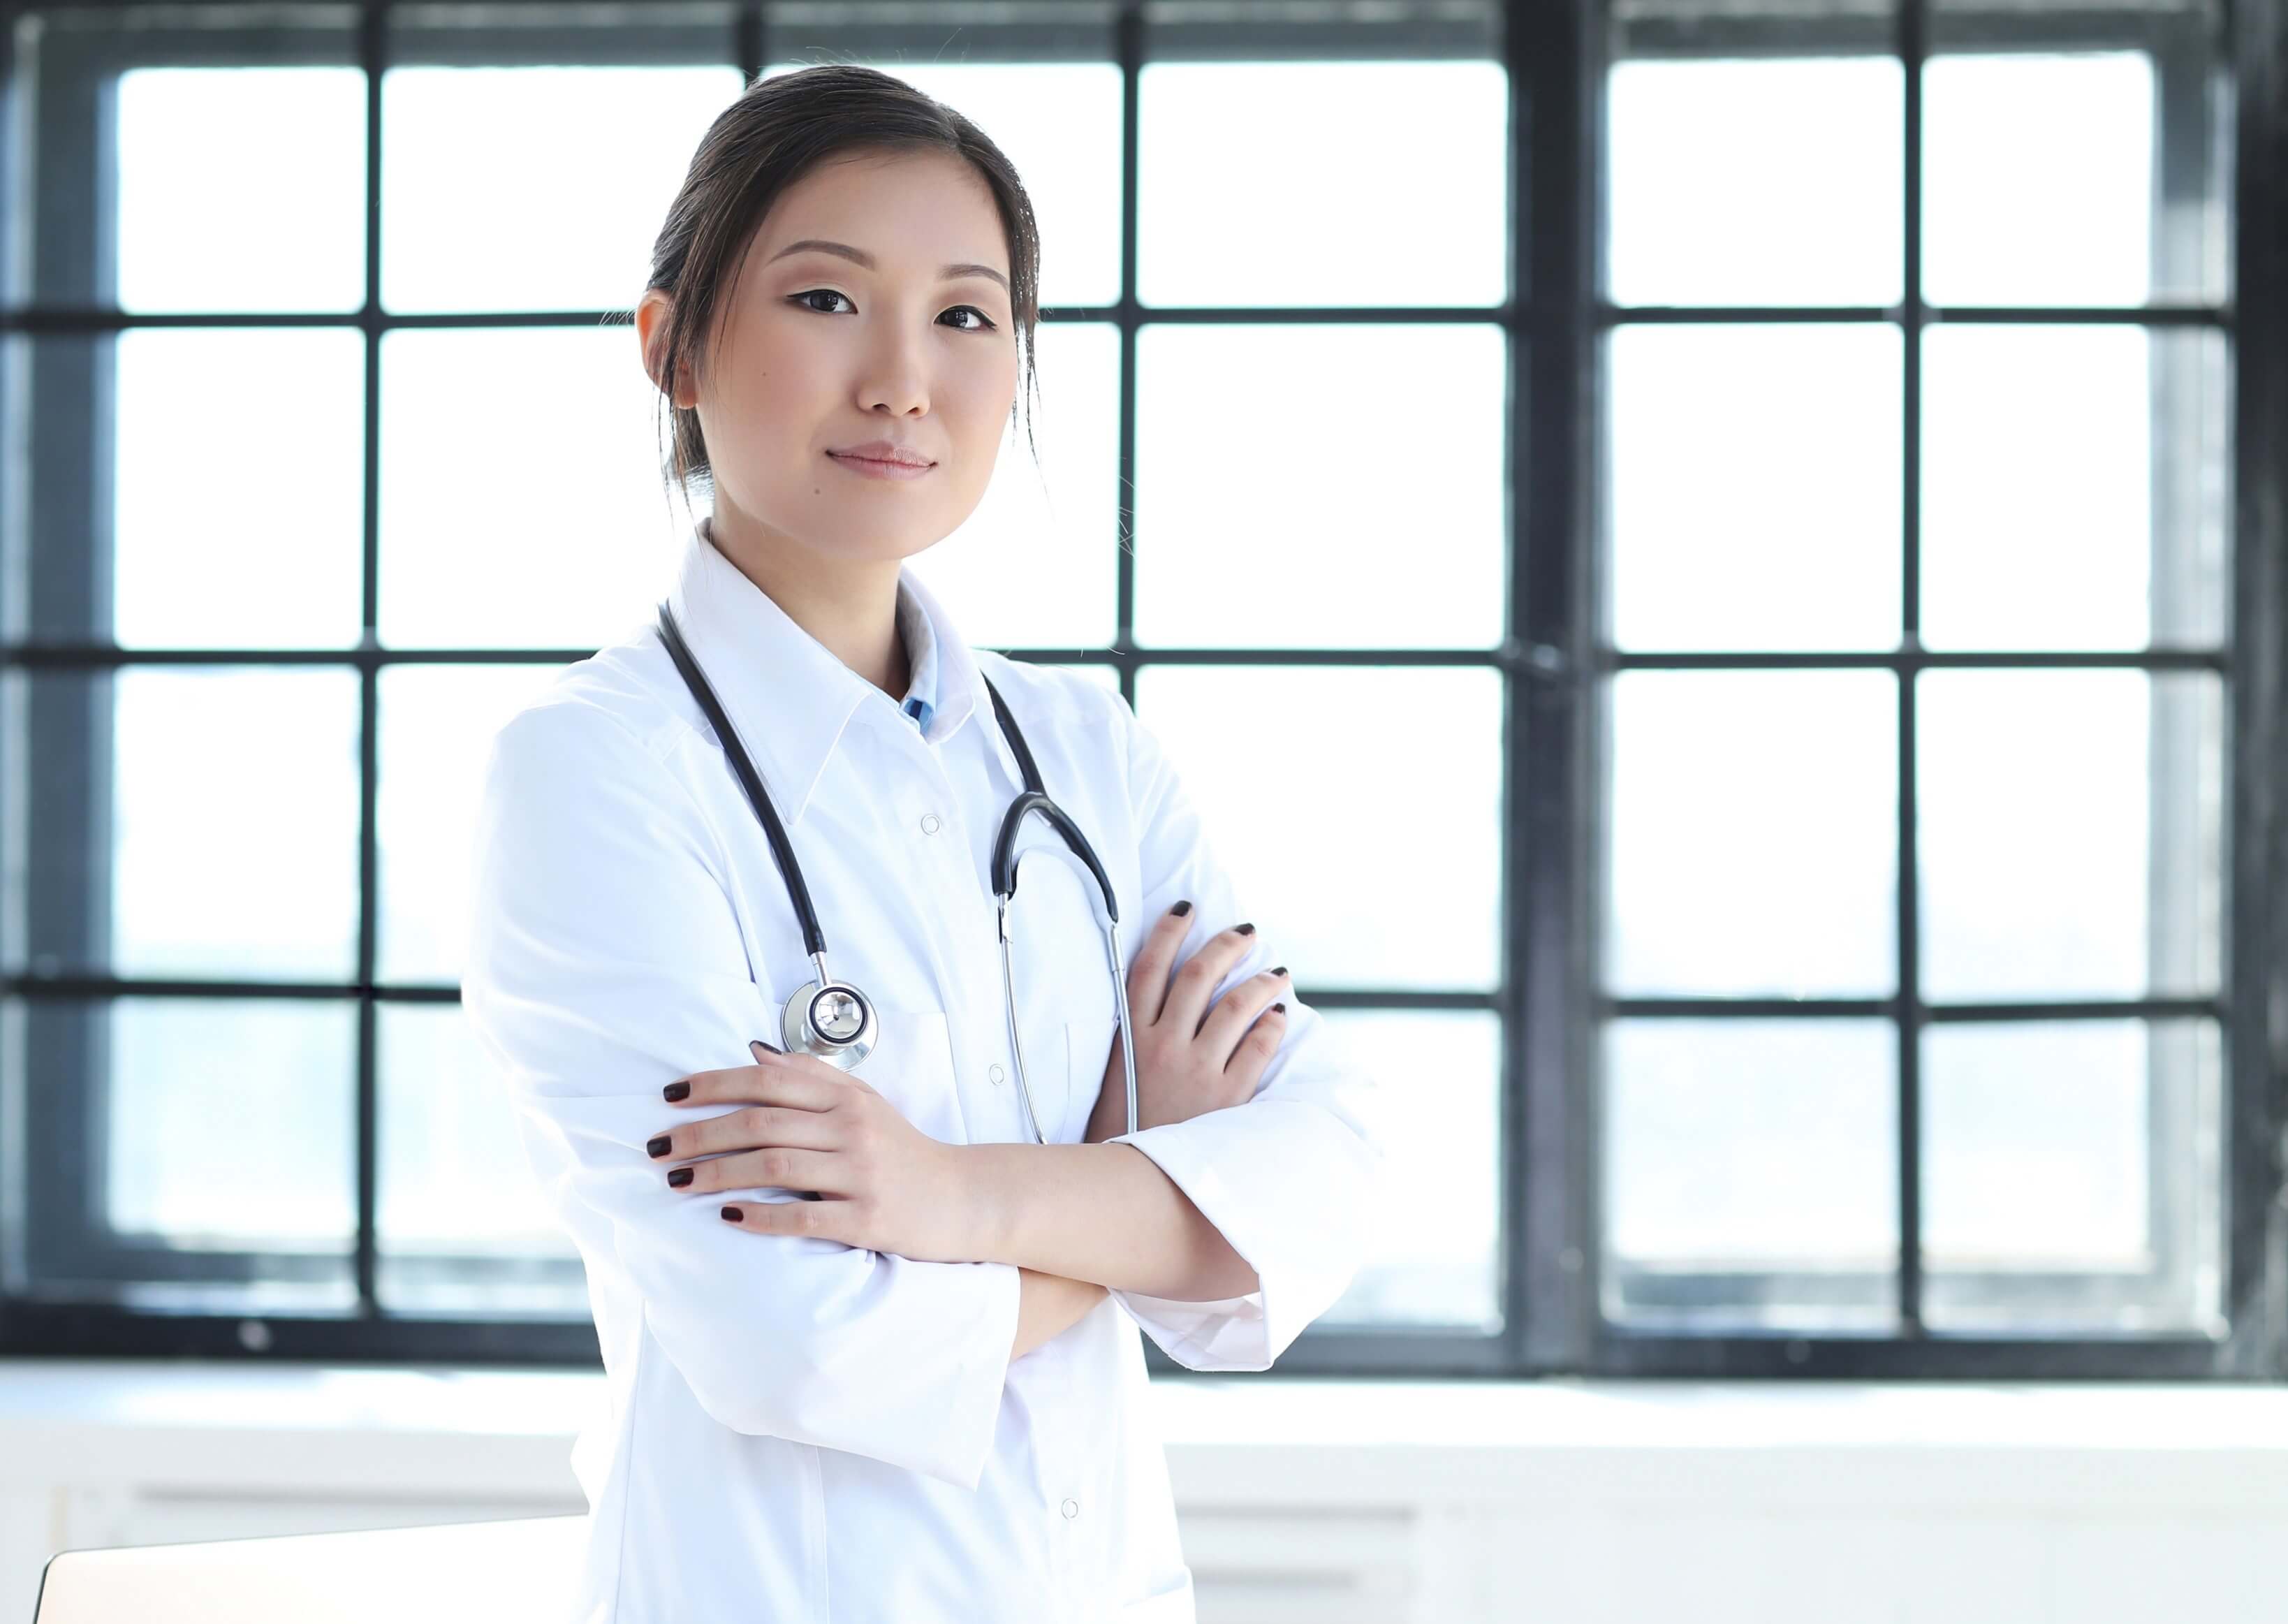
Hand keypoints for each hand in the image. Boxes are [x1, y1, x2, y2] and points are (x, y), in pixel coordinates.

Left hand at [650, 1039, 982, 1261]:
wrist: (963, 1198)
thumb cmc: (905, 1151)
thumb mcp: (865, 1102)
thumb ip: (812, 1076)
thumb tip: (753, 1053)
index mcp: (847, 1099)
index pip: (769, 1082)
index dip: (714, 1085)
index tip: (671, 1096)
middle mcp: (852, 1130)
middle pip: (760, 1124)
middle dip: (700, 1134)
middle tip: (658, 1148)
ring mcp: (860, 1175)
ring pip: (772, 1167)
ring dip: (717, 1174)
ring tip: (679, 1181)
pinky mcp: (866, 1220)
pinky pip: (802, 1218)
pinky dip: (760, 1217)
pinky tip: (728, 1216)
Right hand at [1083, 904, 1289, 1140]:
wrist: (1133, 1187)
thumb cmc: (1121, 1133)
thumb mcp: (1116, 1081)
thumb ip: (1134, 1042)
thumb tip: (1157, 1008)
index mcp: (1130, 1040)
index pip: (1148, 969)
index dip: (1168, 932)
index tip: (1186, 909)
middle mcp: (1163, 1047)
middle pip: (1197, 976)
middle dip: (1224, 946)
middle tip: (1246, 932)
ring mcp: (1197, 1071)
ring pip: (1235, 1006)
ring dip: (1260, 982)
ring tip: (1276, 973)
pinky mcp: (1227, 1098)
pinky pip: (1258, 1048)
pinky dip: (1272, 1026)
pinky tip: (1279, 1016)